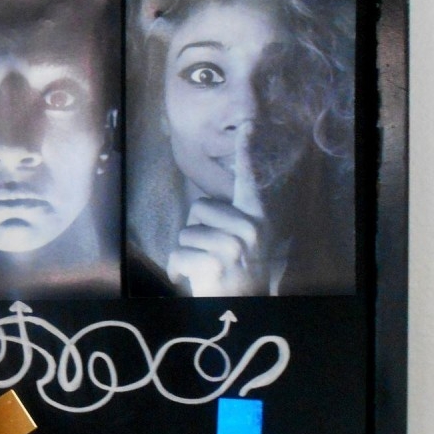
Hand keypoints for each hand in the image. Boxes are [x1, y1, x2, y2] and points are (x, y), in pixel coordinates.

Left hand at [166, 123, 270, 296]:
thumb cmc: (234, 274)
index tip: (248, 124)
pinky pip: (177, 254)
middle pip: (199, 207)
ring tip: (207, 268)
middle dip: (196, 231)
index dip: (247, 151)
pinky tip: (196, 280)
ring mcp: (234, 246)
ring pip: (185, 232)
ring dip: (187, 252)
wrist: (244, 310)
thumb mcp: (240, 243)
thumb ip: (228, 220)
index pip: (249, 180)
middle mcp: (250, 228)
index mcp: (256, 219)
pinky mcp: (215, 262)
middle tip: (214, 256)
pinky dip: (178, 270)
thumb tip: (203, 202)